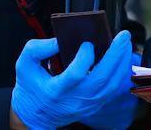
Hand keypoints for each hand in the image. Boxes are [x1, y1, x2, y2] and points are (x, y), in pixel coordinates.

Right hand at [11, 31, 132, 128]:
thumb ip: (38, 48)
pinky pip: (113, 89)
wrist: (36, 116)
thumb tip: (60, 39)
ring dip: (122, 62)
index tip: (87, 43)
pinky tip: (123, 58)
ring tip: (125, 44)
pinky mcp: (95, 105)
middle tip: (123, 36)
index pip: (76, 74)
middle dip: (116, 55)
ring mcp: (88, 104)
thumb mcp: (25, 65)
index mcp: (56, 91)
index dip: (85, 57)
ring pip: (112, 84)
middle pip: (102, 78)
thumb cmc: (31, 88)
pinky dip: (121, 73)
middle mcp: (75, 99)